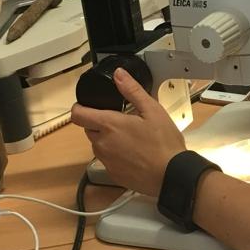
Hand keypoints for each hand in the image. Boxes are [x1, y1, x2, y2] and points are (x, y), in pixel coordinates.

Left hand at [69, 68, 185, 195]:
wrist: (172, 175)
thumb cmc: (164, 144)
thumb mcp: (153, 111)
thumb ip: (132, 90)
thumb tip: (119, 75)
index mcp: (109, 125)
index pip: (78, 115)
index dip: (79, 108)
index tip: (86, 106)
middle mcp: (102, 144)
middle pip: (89, 129)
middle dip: (100, 124)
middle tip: (122, 122)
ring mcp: (106, 161)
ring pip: (99, 145)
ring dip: (108, 140)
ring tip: (132, 139)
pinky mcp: (112, 174)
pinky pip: (108, 161)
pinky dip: (116, 156)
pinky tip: (135, 155)